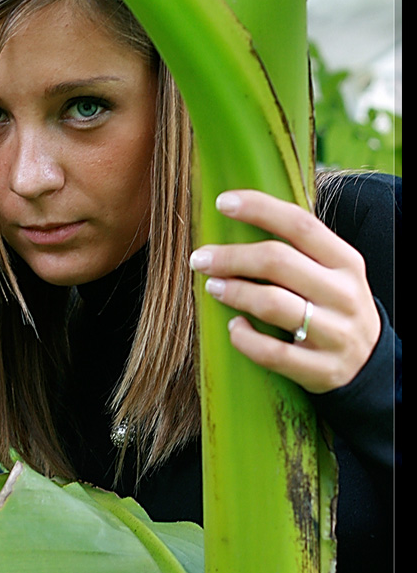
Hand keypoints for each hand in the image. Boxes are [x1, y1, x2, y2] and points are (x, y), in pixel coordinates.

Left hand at [189, 190, 380, 393]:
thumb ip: (300, 249)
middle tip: (201, 258)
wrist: (371, 365)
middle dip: (232, 256)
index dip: (259, 209)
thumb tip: (243, 216)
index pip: (300, 224)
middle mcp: (343, 294)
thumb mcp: (333, 273)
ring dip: (234, 292)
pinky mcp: (321, 370)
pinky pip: (272, 353)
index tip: (222, 202)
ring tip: (213, 286)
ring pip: (272, 304)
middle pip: (278, 261)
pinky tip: (234, 327)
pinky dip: (244, 338)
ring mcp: (335, 334)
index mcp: (345, 262)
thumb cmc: (335, 307)